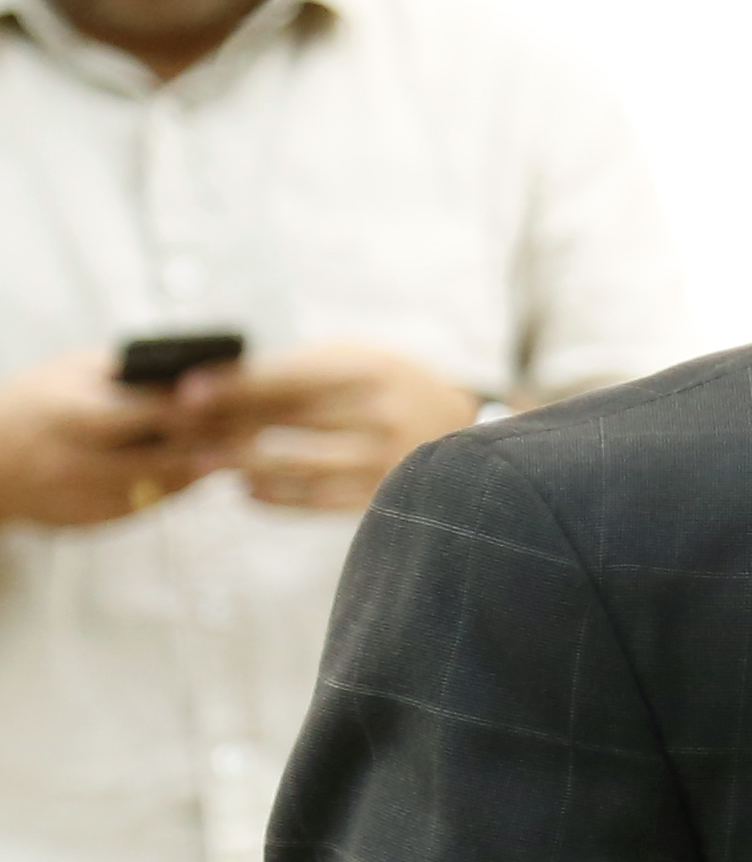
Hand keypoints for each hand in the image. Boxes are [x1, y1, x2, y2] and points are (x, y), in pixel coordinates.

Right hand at [0, 346, 228, 527]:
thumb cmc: (38, 402)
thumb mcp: (73, 372)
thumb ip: (132, 371)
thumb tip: (203, 368)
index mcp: (72, 414)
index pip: (150, 413)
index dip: (198, 408)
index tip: (238, 399)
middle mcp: (78, 461)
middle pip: (168, 456)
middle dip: (214, 441)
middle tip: (254, 426)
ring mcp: (86, 497)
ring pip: (170, 485)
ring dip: (206, 465)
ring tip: (240, 444)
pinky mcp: (95, 520)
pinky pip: (153, 502)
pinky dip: (179, 483)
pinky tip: (198, 464)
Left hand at [201, 341, 483, 511]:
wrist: (465, 429)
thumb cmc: (389, 386)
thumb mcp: (355, 361)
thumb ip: (298, 371)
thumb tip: (217, 387)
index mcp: (370, 372)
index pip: (288, 377)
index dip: (235, 385)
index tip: (186, 390)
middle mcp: (380, 416)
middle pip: (284, 422)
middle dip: (225, 424)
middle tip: (177, 428)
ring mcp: (383, 461)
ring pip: (292, 465)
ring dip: (239, 463)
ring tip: (200, 461)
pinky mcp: (380, 497)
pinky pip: (312, 501)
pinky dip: (272, 496)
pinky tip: (244, 488)